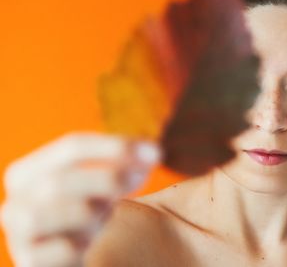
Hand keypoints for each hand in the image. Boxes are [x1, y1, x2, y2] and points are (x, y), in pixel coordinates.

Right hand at [1, 132, 160, 266]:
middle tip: (140, 179)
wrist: (66, 258)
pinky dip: (84, 243)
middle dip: (109, 176)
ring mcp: (18, 235)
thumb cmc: (84, 213)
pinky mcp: (30, 263)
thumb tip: (152, 152)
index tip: (156, 153)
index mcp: (26, 172)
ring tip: (102, 216)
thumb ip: (121, 162)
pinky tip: (86, 244)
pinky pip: (67, 248)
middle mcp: (14, 201)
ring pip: (66, 212)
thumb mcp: (99, 183)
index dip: (117, 147)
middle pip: (63, 179)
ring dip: (96, 211)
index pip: (71, 146)